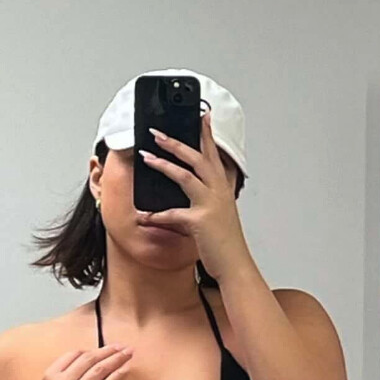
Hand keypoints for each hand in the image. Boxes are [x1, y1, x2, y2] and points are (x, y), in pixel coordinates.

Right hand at [30, 343, 132, 379]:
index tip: (106, 348)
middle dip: (109, 350)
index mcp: (49, 376)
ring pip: (99, 370)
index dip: (93, 349)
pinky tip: (126, 370)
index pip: (74, 354)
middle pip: (89, 358)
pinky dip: (117, 376)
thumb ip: (62, 378)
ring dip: (117, 359)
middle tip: (124, 346)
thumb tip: (88, 364)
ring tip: (129, 354)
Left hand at [138, 109, 251, 276]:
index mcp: (222, 188)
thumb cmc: (226, 241)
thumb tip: (195, 185)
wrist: (235, 265)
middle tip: (158, 132)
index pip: (214, 154)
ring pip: (185, 176)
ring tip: (146, 155)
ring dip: (163, 164)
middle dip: (176, 142)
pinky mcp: (199, 221)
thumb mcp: (221, 212)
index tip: (202, 115)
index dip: (207, 134)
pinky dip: (156, 215)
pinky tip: (143, 214)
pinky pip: (172, 214)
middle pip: (197, 158)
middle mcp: (218, 192)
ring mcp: (210, 204)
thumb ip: (209, 196)